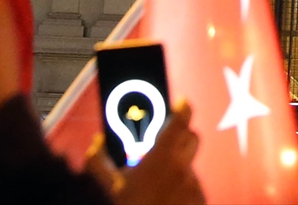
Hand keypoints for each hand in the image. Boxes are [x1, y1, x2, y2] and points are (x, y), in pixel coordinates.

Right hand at [85, 99, 204, 204]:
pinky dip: (182, 190)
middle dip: (181, 136)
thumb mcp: (103, 185)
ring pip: (190, 167)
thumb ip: (97, 159)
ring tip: (155, 187)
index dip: (182, 109)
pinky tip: (164, 201)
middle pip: (192, 139)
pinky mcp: (201, 203)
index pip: (180, 121)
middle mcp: (183, 170)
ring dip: (176, 169)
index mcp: (162, 159)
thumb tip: (97, 142)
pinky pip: (194, 188)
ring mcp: (194, 188)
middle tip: (164, 142)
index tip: (181, 103)